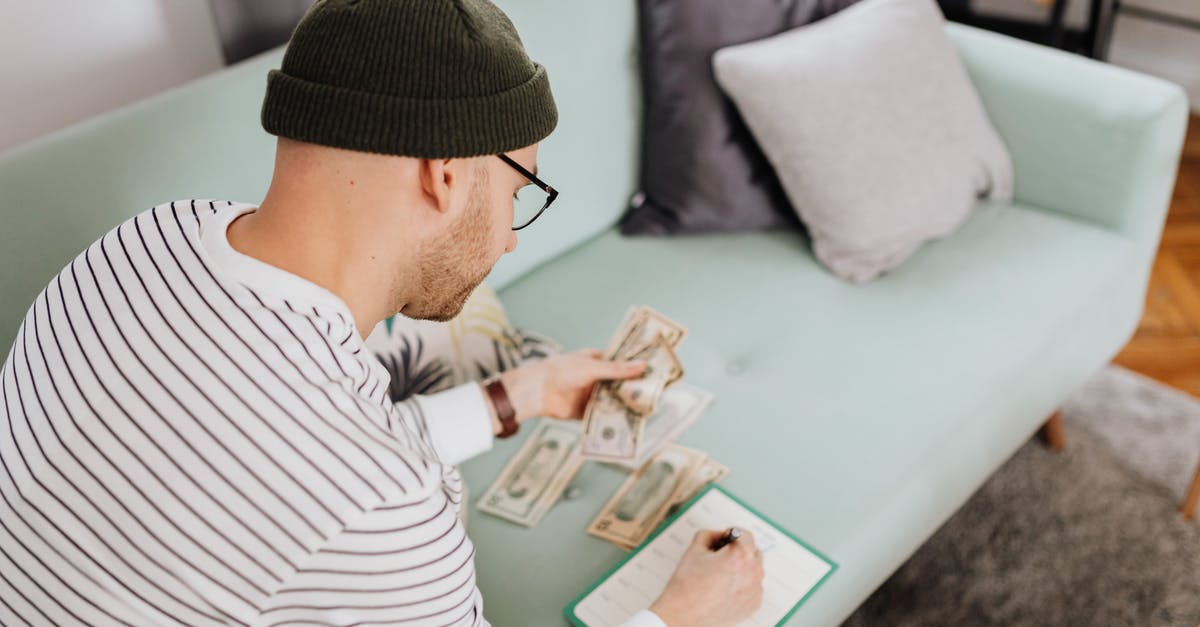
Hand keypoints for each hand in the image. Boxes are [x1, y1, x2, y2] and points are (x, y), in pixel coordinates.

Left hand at [496, 349, 645, 426]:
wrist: (537, 392)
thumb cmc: (561, 371)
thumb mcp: (592, 368)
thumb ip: (617, 370)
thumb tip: (643, 366)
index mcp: (596, 361)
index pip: (621, 364)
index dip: (636, 368)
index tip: (655, 372)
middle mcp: (595, 379)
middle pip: (619, 384)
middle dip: (634, 390)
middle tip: (656, 394)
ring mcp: (590, 396)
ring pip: (612, 401)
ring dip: (625, 405)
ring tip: (647, 410)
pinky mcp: (585, 412)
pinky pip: (602, 416)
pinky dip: (613, 419)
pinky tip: (629, 423)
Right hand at [649, 529, 764, 626]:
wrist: (683, 615)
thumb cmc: (688, 585)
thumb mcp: (694, 548)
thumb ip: (711, 534)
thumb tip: (720, 536)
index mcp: (740, 555)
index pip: (744, 534)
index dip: (731, 534)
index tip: (724, 540)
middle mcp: (753, 572)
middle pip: (752, 552)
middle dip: (738, 551)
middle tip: (720, 558)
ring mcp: (755, 590)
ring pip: (754, 570)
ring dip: (742, 568)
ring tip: (721, 577)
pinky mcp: (754, 605)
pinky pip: (753, 588)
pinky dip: (743, 586)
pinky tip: (725, 590)